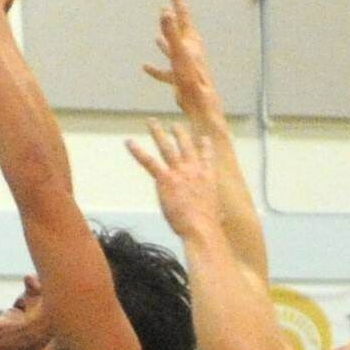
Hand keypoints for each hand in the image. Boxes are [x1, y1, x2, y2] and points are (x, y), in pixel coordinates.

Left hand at [126, 121, 221, 242]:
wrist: (201, 227)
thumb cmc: (209, 225)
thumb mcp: (217, 214)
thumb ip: (216, 211)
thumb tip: (220, 218)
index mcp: (209, 176)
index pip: (207, 156)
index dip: (204, 145)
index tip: (203, 138)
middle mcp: (195, 169)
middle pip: (186, 145)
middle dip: (180, 133)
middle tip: (174, 125)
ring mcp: (180, 172)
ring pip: (167, 146)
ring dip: (158, 132)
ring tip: (152, 122)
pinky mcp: (166, 179)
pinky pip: (149, 161)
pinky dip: (137, 151)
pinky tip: (129, 142)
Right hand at [143, 0, 224, 130]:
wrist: (199, 101)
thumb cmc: (191, 76)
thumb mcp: (179, 51)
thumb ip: (171, 31)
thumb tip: (165, 11)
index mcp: (190, 40)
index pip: (183, 16)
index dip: (177, 1)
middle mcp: (189, 49)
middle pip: (179, 29)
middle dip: (173, 18)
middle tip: (168, 6)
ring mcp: (185, 63)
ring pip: (172, 49)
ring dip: (165, 42)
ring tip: (156, 37)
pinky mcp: (180, 78)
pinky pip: (165, 70)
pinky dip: (156, 69)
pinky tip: (145, 68)